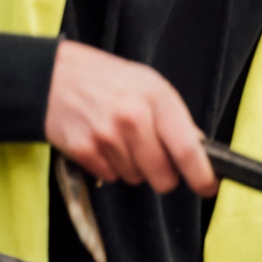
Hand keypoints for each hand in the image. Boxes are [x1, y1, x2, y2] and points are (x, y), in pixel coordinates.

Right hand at [45, 40, 216, 195]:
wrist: (53, 74)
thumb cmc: (107, 79)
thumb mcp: (149, 84)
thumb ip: (175, 116)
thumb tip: (198, 147)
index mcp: (157, 99)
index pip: (187, 149)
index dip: (201, 175)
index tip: (208, 187)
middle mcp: (134, 119)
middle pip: (163, 176)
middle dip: (164, 175)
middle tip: (154, 156)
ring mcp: (107, 136)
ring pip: (136, 178)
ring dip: (133, 167)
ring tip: (120, 138)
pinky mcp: (84, 150)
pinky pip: (110, 177)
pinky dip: (110, 166)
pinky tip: (102, 142)